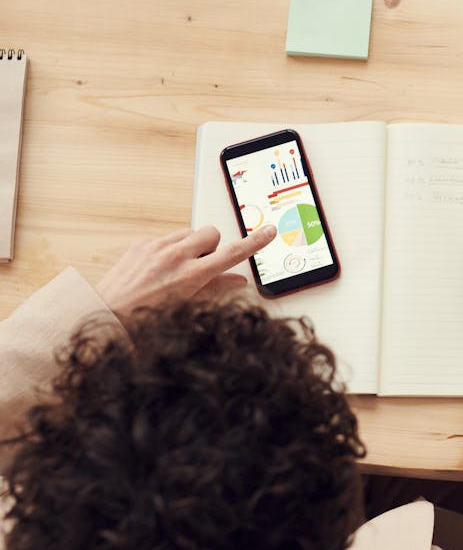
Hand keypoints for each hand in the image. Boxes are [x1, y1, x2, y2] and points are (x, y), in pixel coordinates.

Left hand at [95, 224, 276, 317]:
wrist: (107, 314)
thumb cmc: (146, 318)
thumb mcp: (188, 306)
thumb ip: (216, 288)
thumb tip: (238, 280)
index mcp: (191, 275)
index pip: (232, 253)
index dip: (254, 242)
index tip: (268, 231)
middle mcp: (175, 256)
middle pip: (211, 233)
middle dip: (213, 246)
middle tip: (203, 265)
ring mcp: (156, 247)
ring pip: (190, 232)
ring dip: (191, 246)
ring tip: (179, 268)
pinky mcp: (142, 243)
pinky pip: (167, 238)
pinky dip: (170, 249)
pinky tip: (160, 268)